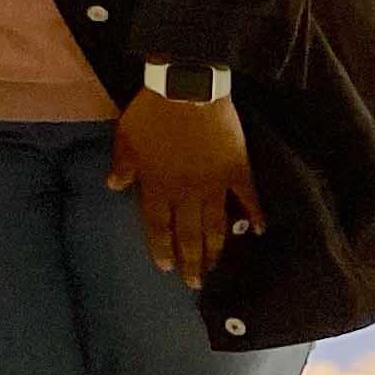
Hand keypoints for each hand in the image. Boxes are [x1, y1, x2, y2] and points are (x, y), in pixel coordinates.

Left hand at [107, 90, 263, 289]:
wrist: (186, 90)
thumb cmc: (151, 113)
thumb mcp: (126, 138)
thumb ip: (123, 165)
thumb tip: (114, 187)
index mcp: (158, 186)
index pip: (159, 225)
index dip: (162, 248)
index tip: (167, 268)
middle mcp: (186, 192)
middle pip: (189, 234)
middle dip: (192, 261)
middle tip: (195, 284)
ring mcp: (214, 183)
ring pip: (216, 224)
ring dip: (216, 248)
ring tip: (216, 267)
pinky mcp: (238, 169)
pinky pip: (249, 198)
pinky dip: (256, 215)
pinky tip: (260, 231)